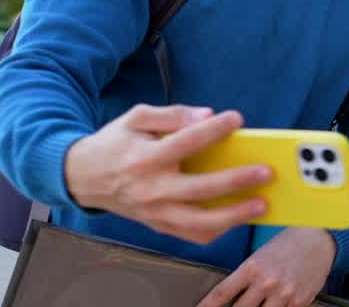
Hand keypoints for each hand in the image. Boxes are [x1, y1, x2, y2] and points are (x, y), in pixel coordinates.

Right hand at [64, 104, 271, 243]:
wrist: (82, 177)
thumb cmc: (116, 143)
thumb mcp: (136, 118)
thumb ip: (172, 114)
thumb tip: (206, 115)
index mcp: (145, 157)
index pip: (184, 142)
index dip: (212, 130)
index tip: (237, 118)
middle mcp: (151, 188)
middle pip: (199, 189)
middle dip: (236, 181)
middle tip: (265, 172)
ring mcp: (155, 212)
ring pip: (199, 221)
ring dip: (234, 215)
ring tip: (261, 204)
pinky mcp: (158, 225)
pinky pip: (192, 234)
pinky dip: (217, 230)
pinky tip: (238, 217)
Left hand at [196, 227, 335, 306]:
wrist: (319, 239)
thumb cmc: (288, 244)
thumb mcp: (261, 254)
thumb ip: (246, 276)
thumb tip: (230, 296)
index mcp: (252, 266)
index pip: (222, 293)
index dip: (206, 306)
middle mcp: (266, 282)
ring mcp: (283, 294)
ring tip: (257, 304)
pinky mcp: (299, 302)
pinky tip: (275, 305)